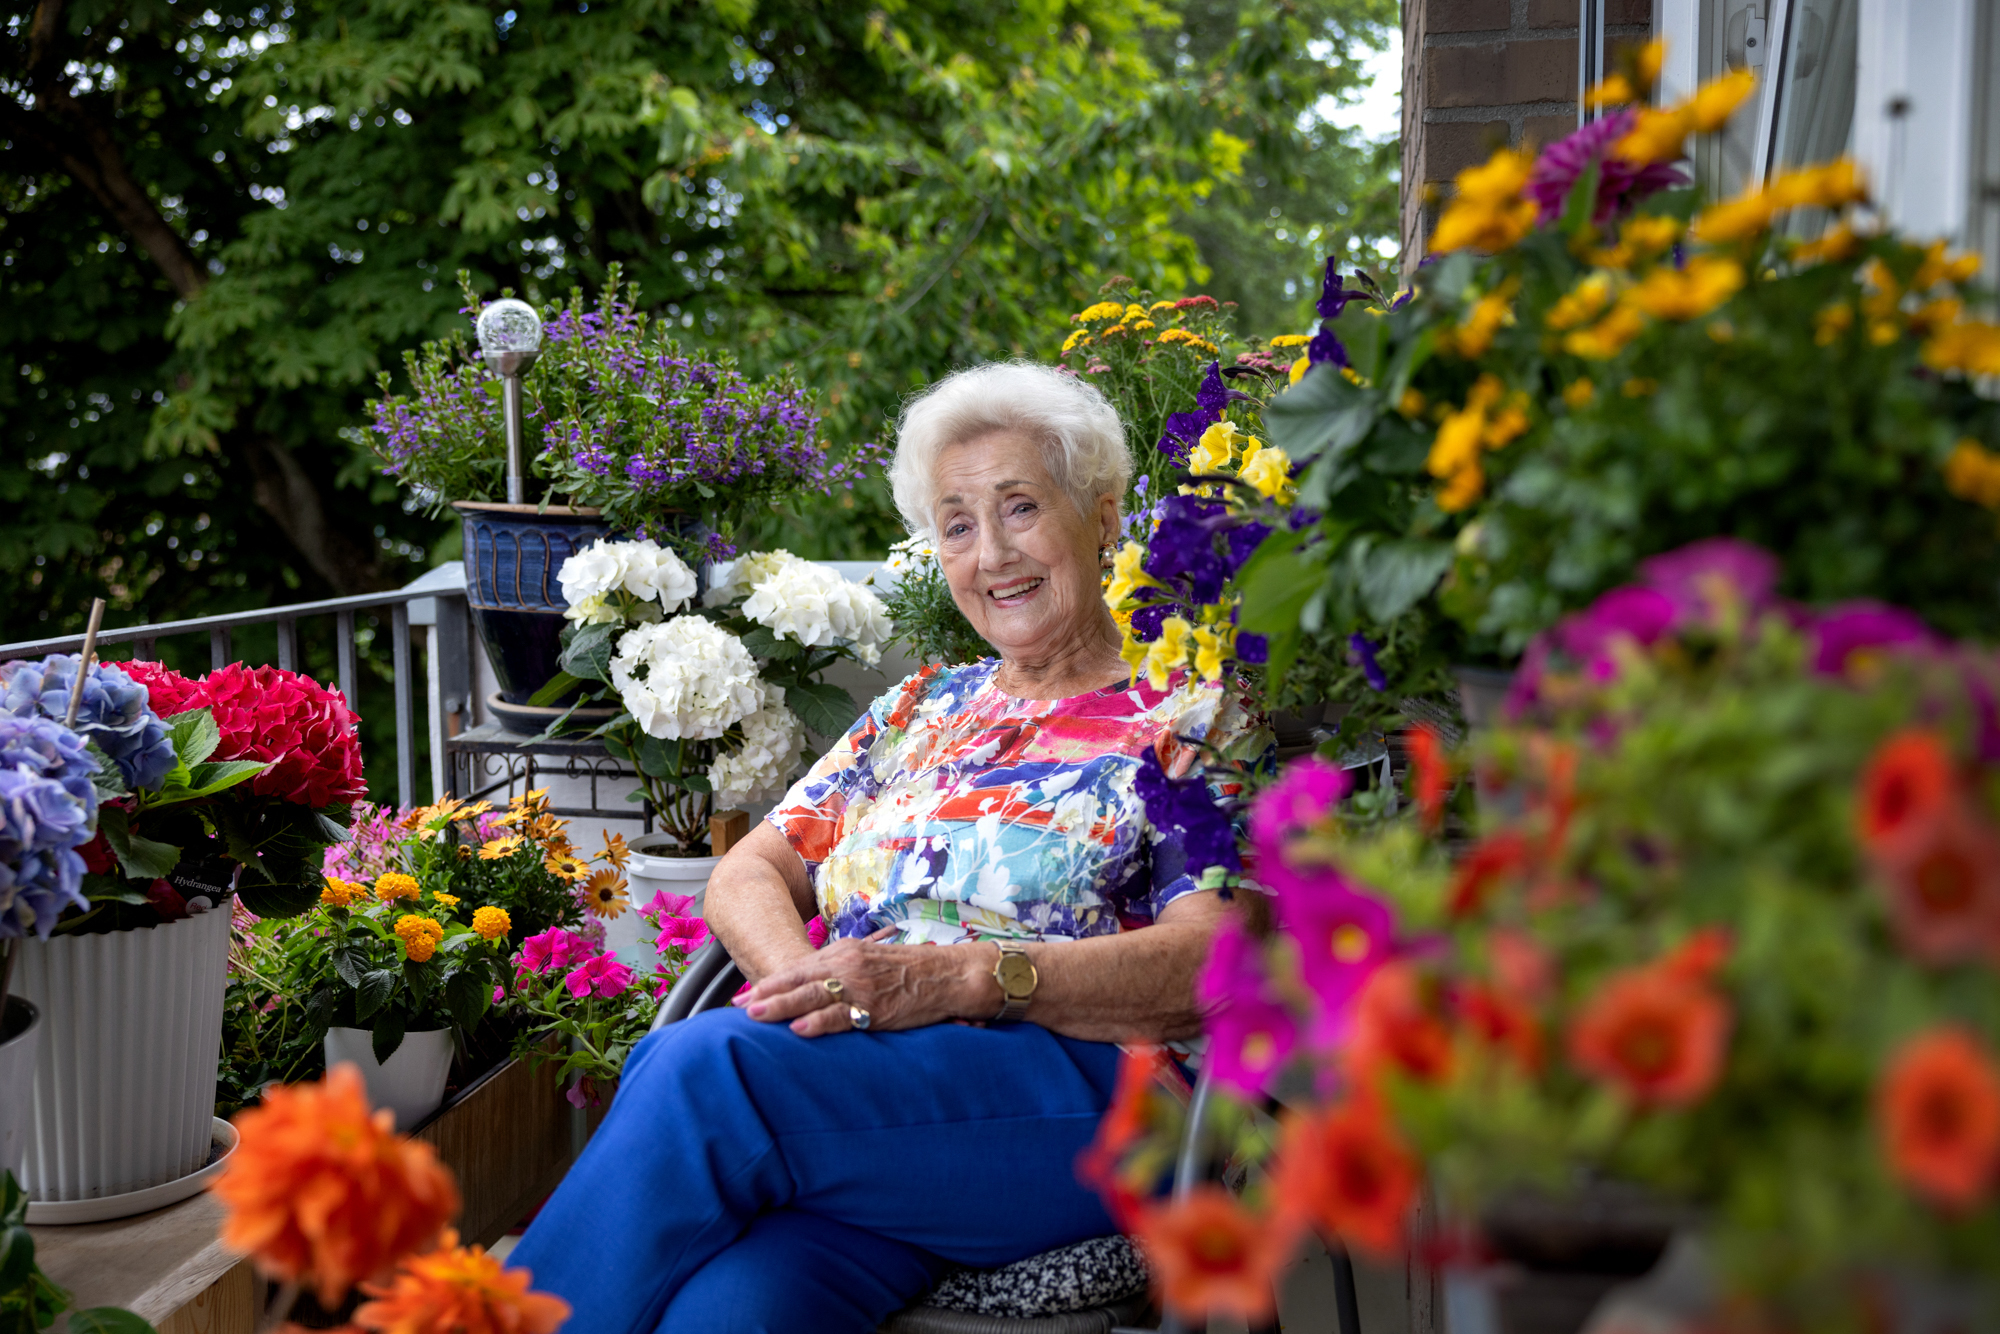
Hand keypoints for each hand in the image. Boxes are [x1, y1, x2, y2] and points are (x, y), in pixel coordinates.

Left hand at [733, 931, 995, 1036]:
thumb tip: (810, 987)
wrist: (946, 974)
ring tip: (754, 1016)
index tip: (743, 995)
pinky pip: (840, 1016)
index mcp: (843, 953)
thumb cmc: (907, 970)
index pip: (797, 968)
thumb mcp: (868, 960)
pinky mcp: (874, 1008)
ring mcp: (859, 986)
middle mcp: (846, 965)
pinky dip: (817, 1023)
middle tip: (736, 1007)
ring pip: (811, 997)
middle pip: (796, 980)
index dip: (768, 983)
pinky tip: (798, 1030)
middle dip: (764, 994)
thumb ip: (839, 970)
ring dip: (780, 1007)